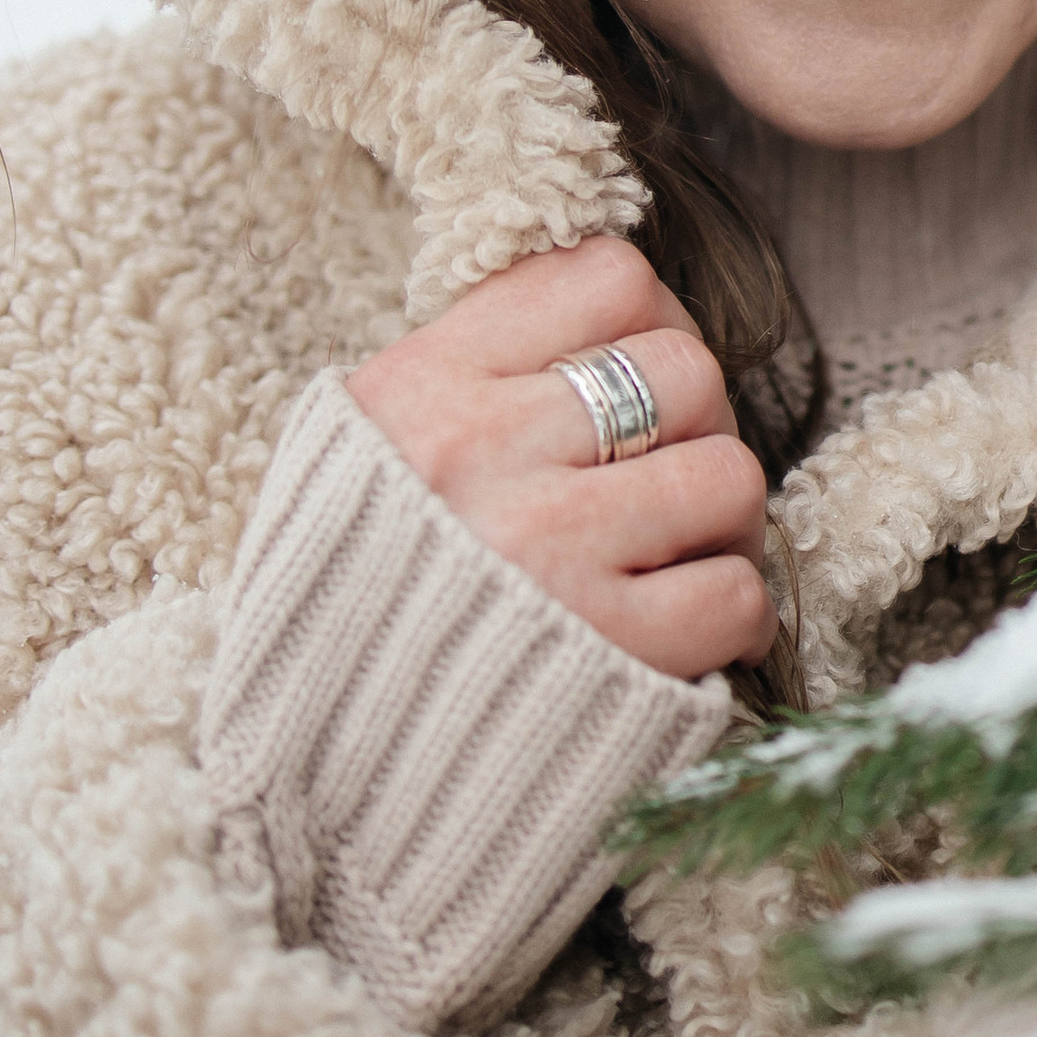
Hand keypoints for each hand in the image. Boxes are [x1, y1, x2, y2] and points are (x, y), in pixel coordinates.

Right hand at [345, 237, 772, 680]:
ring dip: (723, 521)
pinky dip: (731, 616)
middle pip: (689, 372)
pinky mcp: (605, 654)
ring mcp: (546, 551)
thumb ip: (477, 368)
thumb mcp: (366, 441)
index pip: (611, 278)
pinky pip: (736, 593)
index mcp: (424, 385)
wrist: (300, 758)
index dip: (653, 322)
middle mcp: (483, 455)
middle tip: (661, 478)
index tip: (634, 377)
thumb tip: (621, 313)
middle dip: (698, 426)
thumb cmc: (353, 591)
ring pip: (730, 476)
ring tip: (676, 555)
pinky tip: (682, 633)